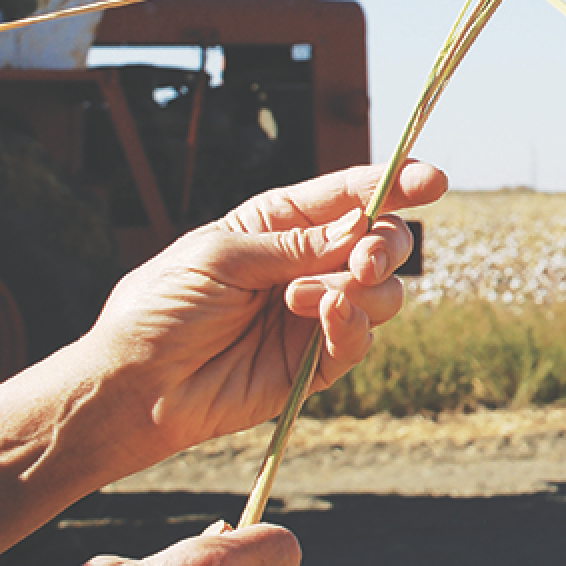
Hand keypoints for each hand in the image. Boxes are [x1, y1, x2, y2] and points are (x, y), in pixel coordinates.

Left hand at [86, 160, 446, 466]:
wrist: (134, 385)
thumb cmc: (161, 306)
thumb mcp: (222, 255)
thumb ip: (295, 244)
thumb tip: (360, 227)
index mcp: (280, 222)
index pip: (351, 195)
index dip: (396, 183)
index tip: (432, 180)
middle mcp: (307, 263)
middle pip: (381, 242)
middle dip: (386, 245)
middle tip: (364, 260)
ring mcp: (314, 313)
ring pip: (382, 292)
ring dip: (360, 289)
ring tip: (305, 299)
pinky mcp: (315, 363)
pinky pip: (359, 339)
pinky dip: (351, 326)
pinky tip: (322, 319)